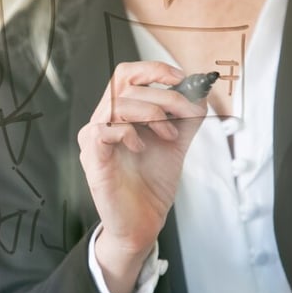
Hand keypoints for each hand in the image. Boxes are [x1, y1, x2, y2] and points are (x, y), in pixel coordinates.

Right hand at [77, 61, 206, 292]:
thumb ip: (187, 116)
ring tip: (168, 136)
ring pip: (117, 103)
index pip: (127, 74)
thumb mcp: (176, 142)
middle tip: (185, 113)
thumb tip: (200, 91)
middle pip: (125, 84)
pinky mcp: (92, 157)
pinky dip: (130, 133)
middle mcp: (103, 120)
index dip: (154, 69)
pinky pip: (105, 129)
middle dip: (163, 95)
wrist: (143, 222)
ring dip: (152, 114)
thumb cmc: (152, 183)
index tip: (181, 79)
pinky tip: (142, 147)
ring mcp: (94, 138)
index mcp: (120, 112)